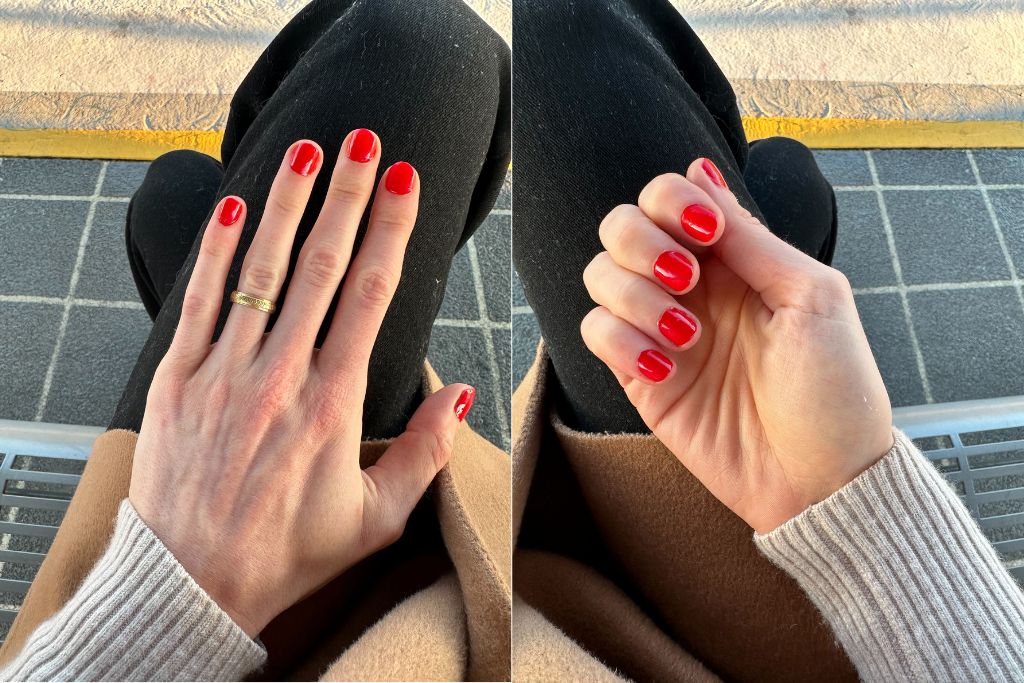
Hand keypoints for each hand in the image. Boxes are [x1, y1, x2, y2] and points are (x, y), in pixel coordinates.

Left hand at [129, 130, 475, 635]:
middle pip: (321, 266)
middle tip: (366, 142)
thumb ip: (424, 453)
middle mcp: (280, 377)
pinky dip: (214, 251)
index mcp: (333, 405)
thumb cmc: (288, 553)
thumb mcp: (376, 518)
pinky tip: (230, 206)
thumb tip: (459, 393)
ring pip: (259, 270)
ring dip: (286, 205)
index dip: (392, 231)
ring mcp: (224, 373)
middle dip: (348, 197)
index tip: (406, 183)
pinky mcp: (177, 380)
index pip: (371, 296)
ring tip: (306, 153)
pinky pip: (199, 302)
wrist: (191, 584)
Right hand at [581, 158, 893, 533]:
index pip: (671, 199)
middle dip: (640, 242)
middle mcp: (691, 287)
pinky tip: (665, 366)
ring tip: (684, 334)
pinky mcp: (639, 377)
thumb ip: (750, 237)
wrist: (823, 482)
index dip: (671, 202)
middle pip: (621, 227)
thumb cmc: (835, 391)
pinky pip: (595, 334)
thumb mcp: (812, 297)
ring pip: (598, 276)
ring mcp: (659, 330)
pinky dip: (620, 341)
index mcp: (736, 260)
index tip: (704, 234)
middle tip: (682, 278)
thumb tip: (702, 171)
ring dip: (633, 296)